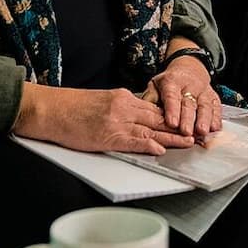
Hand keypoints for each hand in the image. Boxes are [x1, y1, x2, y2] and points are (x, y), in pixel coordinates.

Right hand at [12, 83, 194, 154]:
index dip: (173, 117)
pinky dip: (148, 145)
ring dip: (172, 137)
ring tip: (189, 143)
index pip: (154, 108)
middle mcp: (123, 105)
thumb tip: (136, 120)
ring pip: (151, 129)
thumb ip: (120, 108)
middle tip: (199, 134)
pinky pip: (132, 141)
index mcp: (122, 96)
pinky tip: (160, 150)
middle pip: (158, 117)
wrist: (48, 109)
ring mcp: (116, 120)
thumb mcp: (100, 101)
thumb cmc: (70, 107)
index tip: (188, 123)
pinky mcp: (106, 135)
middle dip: (180, 126)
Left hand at [141, 57, 221, 138]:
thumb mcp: (156, 85)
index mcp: (172, 82)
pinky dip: (217, 118)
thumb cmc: (170, 82)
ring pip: (205, 106)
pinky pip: (216, 107)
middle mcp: (189, 86)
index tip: (172, 123)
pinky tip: (215, 128)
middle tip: (186, 132)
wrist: (190, 69)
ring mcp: (203, 91)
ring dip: (204, 120)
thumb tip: (143, 113)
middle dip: (188, 119)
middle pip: (189, 104)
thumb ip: (150, 98)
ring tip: (202, 132)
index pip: (172, 96)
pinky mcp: (213, 97)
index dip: (172, 110)